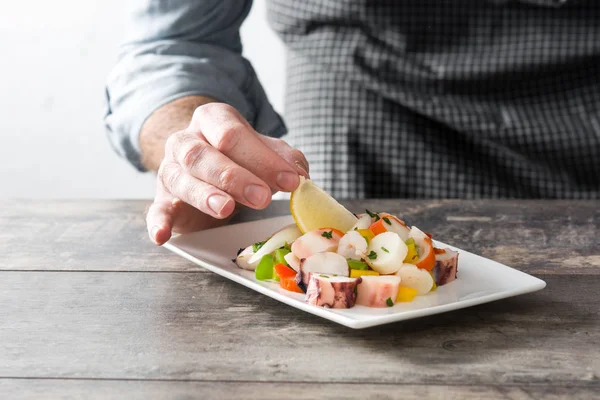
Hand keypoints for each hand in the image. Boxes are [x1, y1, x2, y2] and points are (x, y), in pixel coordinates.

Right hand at [146, 103, 308, 244]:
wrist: (205, 166)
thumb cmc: (239, 158)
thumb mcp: (264, 153)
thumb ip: (283, 159)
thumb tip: (299, 172)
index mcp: (213, 120)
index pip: (232, 134)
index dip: (262, 158)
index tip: (290, 181)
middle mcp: (186, 141)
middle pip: (203, 155)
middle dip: (234, 176)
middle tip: (263, 197)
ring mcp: (170, 170)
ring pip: (181, 179)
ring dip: (204, 195)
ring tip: (225, 209)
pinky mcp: (163, 200)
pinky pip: (156, 210)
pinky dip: (157, 222)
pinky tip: (162, 235)